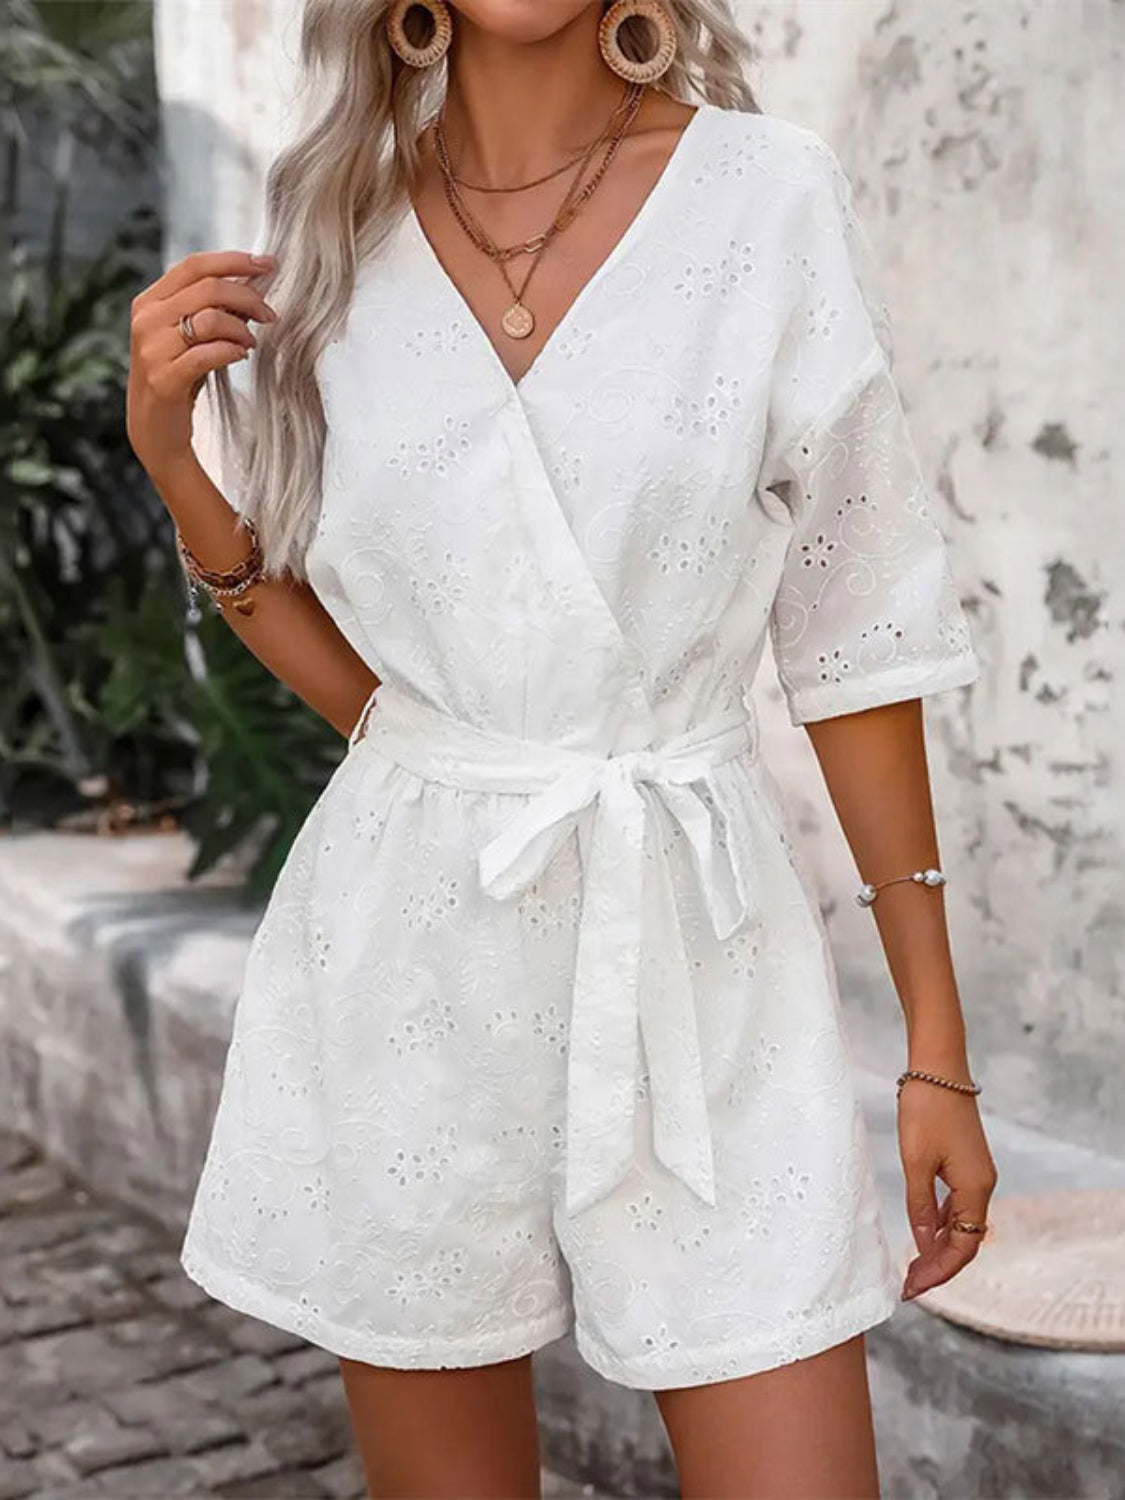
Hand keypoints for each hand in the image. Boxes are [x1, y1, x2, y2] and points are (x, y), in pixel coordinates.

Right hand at [126, 250, 277, 480]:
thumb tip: (252, 281)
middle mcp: (146, 320)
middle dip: (248, 298)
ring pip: (210, 319)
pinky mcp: (164, 379)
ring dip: (241, 329)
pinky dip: (231, 351)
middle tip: (270, 315)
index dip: (234, 260)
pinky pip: (207, 354)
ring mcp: (152, 349)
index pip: (194, 266)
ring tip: (250, 343)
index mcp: (150, 301)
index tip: (268, 264)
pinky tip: (241, 355)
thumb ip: (211, 307)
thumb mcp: (190, 335)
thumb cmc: (179, 376)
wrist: (155, 429)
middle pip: (207, 289)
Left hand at [897, 1077, 997, 1299]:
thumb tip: (923, 1243)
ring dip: (938, 1246)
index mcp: (976, 1189)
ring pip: (961, 1224)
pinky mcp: (965, 1163)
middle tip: (908, 1285)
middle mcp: (983, 1185)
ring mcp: (975, 1174)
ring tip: (911, 1265)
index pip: (963, 1247)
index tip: (913, 1288)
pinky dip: (939, 1223)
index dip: (939, 1272)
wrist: (938, 1068)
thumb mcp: (915, 1161)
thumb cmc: (925, 1110)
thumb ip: (919, 1204)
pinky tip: (922, 1232)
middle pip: (965, 1241)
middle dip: (938, 1266)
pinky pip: (956, 1205)